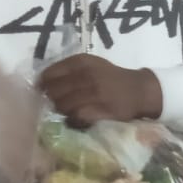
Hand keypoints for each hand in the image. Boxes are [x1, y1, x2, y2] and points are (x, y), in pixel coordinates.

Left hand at [39, 55, 162, 125]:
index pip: (49, 75)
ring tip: (67, 112)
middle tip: (55, 106)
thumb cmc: (112, 78)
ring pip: (63, 105)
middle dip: (51, 101)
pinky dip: (73, 120)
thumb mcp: (91, 65)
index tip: (44, 93)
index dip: (43, 86)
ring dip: (62, 112)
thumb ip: (69, 71)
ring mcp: (94, 92)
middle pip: (53, 92)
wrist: (140, 90)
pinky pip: (76, 117)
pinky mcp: (102, 108)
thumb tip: (41, 84)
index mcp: (81, 62)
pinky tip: (76, 120)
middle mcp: (86, 74)